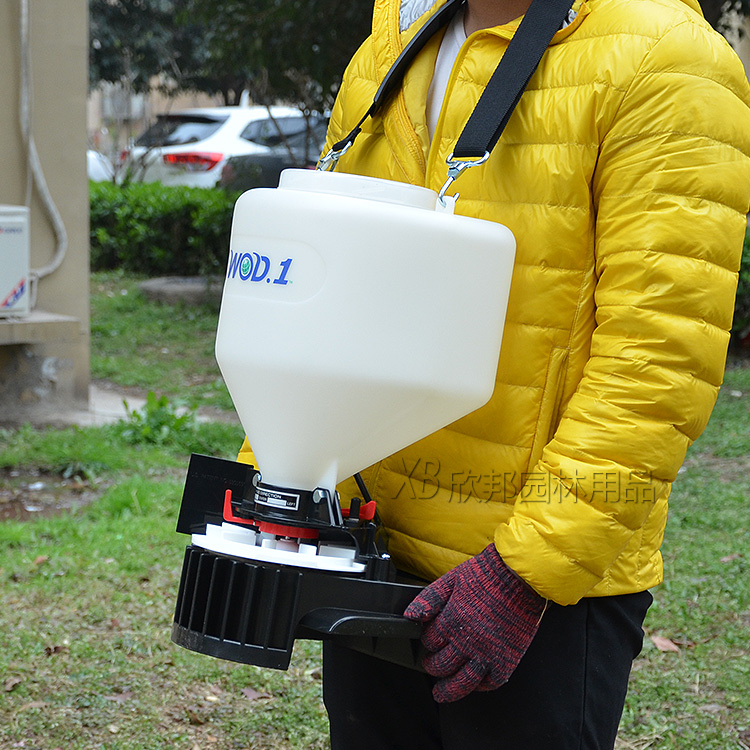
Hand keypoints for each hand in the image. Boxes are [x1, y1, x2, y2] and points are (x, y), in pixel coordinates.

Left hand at [404, 544, 545, 702]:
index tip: (430, 641)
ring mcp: (488, 653)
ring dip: (449, 690)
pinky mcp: (508, 659)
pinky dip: (481, 686)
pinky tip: (474, 684)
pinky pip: (491, 682)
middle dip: (433, 666)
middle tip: (432, 665)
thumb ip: (429, 598)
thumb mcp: (451, 579)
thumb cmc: (487, 574)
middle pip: (442, 665)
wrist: (519, 575)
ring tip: (441, 692)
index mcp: (452, 620)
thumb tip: (410, 615)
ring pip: (463, 682)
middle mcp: (468, 641)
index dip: (427, 642)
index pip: (430, 642)